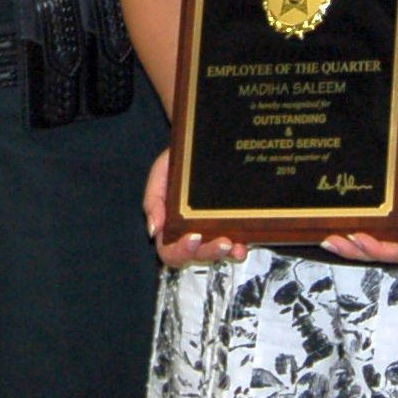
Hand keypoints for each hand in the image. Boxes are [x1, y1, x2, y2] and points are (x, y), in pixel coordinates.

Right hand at [144, 149, 245, 267]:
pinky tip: (244, 243)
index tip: (192, 237)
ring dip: (227, 254)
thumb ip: (153, 200)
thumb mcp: (160, 172)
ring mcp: (212, 231)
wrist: (204, 141)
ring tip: (237, 246)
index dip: (180, 251)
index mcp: (169, 226)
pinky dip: (239, 248)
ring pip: (217, 254)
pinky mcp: (232, 225)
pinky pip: (235, 243)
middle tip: (223, 241)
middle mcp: (191, 233)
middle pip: (196, 256)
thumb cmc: (178, 158)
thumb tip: (153, 231)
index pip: (169, 251)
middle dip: (209, 253)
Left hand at [319, 124, 397, 264]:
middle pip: (392, 254)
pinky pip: (383, 239)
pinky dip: (361, 240)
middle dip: (362, 251)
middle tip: (334, 242)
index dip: (382, 250)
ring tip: (331, 241)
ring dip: (357, 249)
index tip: (358, 239)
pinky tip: (341, 233)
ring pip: (384, 250)